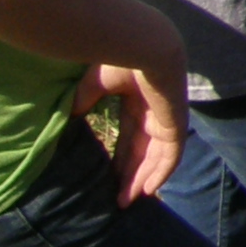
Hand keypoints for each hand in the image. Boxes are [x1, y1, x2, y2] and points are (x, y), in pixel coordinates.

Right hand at [75, 60, 186, 203]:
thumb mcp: (94, 85)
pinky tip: (148, 190)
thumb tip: (69, 119)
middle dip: (130, 175)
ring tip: (126, 202)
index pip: (130, 136)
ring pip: (156, 157)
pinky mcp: (176, 123)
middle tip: (116, 200)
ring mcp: (167, 118)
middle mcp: (153, 112)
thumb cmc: (118, 58)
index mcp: (137, 101)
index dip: (120, 157)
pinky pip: (172, 155)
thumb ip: (84, 102)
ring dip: (142, 180)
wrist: (143, 44)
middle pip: (143, 151)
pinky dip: (161, 173)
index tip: (107, 177)